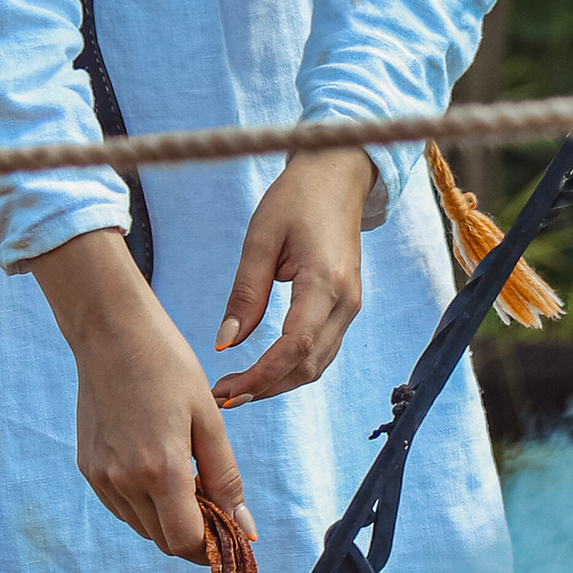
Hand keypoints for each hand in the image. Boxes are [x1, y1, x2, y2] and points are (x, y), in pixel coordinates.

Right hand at [28, 228, 249, 564]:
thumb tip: (245, 529)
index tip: (229, 535)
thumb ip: (226, 479)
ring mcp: (101, 476)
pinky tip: (159, 471)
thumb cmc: (168, 366)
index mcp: (161, 469)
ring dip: (168, 519)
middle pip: (163, 540)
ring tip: (187, 481)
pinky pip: (120, 507)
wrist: (111, 332)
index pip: (185, 542)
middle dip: (193, 534)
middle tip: (214, 503)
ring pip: (142, 526)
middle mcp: (125, 481)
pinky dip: (144, 504)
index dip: (211, 549)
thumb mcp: (209, 420)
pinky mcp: (86, 468)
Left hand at [213, 147, 373, 407]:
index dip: (261, 376)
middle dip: (266, 388)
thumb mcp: (260, 239)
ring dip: (278, 383)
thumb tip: (225, 342)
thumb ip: (246, 294)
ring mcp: (351, 305)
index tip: (226, 388)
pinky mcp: (346, 305)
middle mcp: (346, 301)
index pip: (295, 346)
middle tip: (222, 396)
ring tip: (236, 389)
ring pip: (318, 364)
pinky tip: (263, 370)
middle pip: (308, 365)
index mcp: (325, 282)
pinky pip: (322, 349)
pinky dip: (292, 367)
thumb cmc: (297, 198)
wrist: (339, 176)